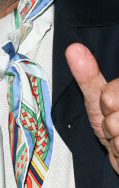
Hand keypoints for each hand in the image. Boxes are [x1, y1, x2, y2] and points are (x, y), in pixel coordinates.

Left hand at [66, 43, 118, 173]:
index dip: (107, 102)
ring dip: (114, 138)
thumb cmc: (113, 125)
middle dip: (109, 121)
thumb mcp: (97, 97)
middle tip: (115, 122)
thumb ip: (87, 76)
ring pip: (118, 132)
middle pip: (113, 112)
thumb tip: (74, 49)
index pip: (109, 98)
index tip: (110, 105)